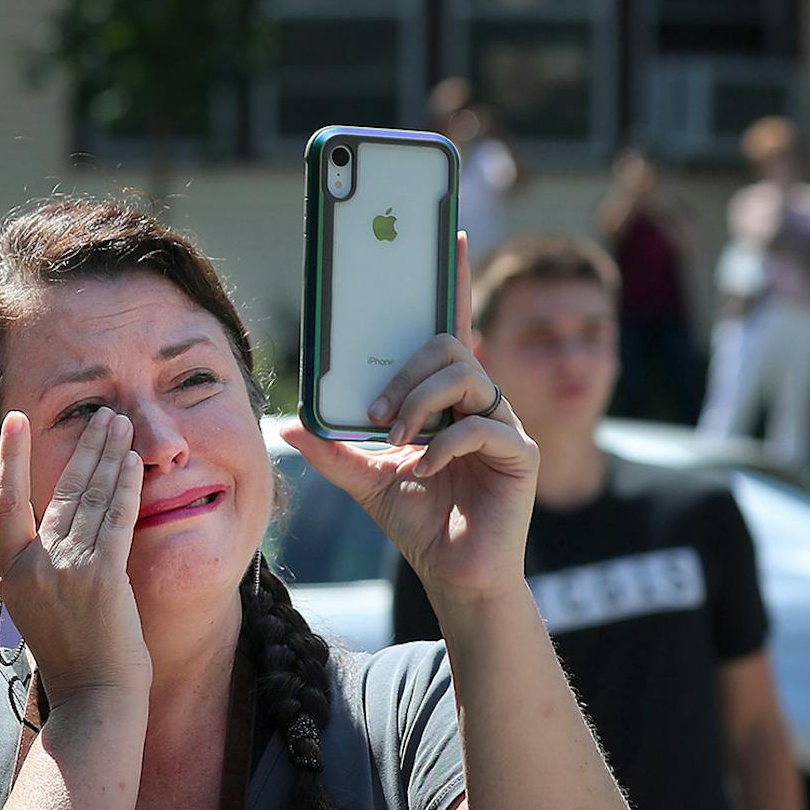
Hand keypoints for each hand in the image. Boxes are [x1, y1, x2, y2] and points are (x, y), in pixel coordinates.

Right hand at [0, 407, 149, 697]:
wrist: (95, 700)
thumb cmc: (74, 657)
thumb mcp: (38, 607)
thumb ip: (38, 565)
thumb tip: (46, 525)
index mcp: (12, 573)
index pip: (5, 500)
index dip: (10, 457)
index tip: (14, 420)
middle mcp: (33, 566)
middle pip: (59, 490)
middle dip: (84, 447)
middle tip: (102, 414)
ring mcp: (65, 570)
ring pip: (88, 497)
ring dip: (108, 455)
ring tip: (120, 424)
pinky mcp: (101, 577)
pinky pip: (115, 519)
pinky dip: (124, 486)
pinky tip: (132, 461)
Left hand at [280, 233, 538, 600]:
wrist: (455, 573)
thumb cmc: (419, 520)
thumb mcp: (363, 479)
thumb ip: (332, 449)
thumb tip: (289, 423)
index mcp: (448, 397)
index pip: (453, 326)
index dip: (454, 281)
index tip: (449, 236)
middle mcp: (482, 401)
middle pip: (449, 346)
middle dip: (404, 374)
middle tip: (375, 416)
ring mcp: (505, 424)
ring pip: (464, 374)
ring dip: (417, 404)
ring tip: (396, 442)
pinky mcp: (521, 454)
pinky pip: (480, 426)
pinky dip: (442, 444)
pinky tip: (424, 468)